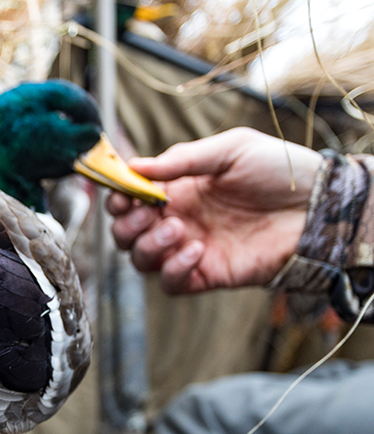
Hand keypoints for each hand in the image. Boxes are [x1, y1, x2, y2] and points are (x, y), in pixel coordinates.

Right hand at [107, 128, 321, 293]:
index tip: (123, 194)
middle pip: (125, 234)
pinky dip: (173, 269)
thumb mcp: (230, 150)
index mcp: (177, 190)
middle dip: (126, 226)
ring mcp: (189, 248)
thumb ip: (182, 160)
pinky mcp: (206, 274)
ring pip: (141, 260)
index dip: (118, 199)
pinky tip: (195, 250)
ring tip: (178, 228)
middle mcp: (177, 220)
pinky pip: (170, 283)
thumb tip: (134, 166)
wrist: (316, 206)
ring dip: (148, 246)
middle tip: (148, 214)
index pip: (129, 200)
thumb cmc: (278, 171)